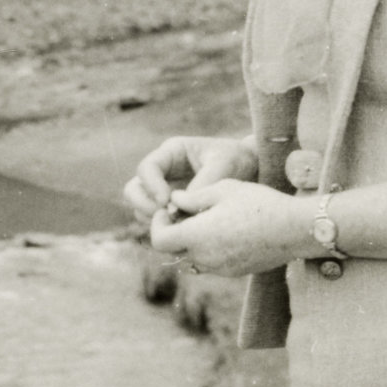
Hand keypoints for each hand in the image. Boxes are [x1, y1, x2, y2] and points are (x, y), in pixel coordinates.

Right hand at [122, 133, 257, 224]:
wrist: (252, 172)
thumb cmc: (239, 161)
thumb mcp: (225, 166)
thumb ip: (203, 184)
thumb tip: (181, 208)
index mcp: (172, 153)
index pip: (147, 168)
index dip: (151, 186)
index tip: (167, 202)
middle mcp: (163, 172)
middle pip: (133, 189)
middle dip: (144, 206)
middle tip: (166, 218)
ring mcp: (164, 192)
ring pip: (140, 209)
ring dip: (152, 221)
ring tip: (176, 227)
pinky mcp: (171, 210)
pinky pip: (156, 222)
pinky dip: (164, 230)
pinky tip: (182, 234)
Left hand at [145, 175, 313, 276]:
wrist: (295, 229)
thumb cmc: (260, 203)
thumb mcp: (224, 189)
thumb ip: (193, 196)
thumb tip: (174, 199)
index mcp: (198, 236)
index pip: (159, 240)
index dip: (158, 224)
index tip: (167, 210)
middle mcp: (205, 258)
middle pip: (174, 251)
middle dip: (174, 232)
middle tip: (185, 213)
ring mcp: (220, 269)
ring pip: (192, 258)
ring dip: (192, 242)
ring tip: (207, 220)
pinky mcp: (234, 273)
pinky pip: (211, 264)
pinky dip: (209, 250)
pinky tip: (226, 231)